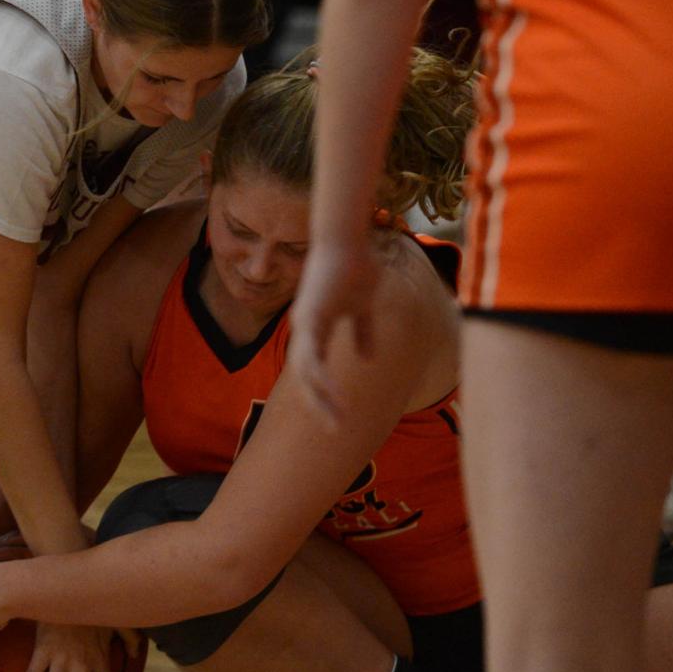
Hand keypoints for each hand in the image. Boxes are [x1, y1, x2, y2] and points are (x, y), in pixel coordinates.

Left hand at [287, 235, 381, 419]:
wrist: (346, 240)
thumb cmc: (354, 267)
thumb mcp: (362, 308)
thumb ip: (362, 332)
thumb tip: (368, 358)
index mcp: (316, 329)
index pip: (315, 369)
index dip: (324, 394)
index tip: (339, 417)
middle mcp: (305, 329)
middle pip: (306, 378)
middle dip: (319, 405)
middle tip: (334, 430)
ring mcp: (304, 324)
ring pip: (305, 373)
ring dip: (319, 399)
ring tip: (334, 422)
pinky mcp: (308, 318)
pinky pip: (311, 356)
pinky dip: (320, 378)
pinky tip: (330, 395)